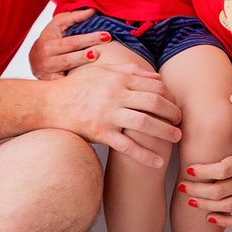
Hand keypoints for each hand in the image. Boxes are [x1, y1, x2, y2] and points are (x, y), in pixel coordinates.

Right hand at [28, 8, 108, 79]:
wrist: (34, 60)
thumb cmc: (49, 39)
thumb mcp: (57, 25)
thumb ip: (74, 17)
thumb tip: (93, 11)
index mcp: (48, 44)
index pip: (72, 42)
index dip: (90, 38)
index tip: (106, 35)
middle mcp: (46, 60)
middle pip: (70, 58)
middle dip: (87, 54)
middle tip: (104, 49)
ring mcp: (48, 73)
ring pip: (67, 71)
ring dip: (83, 66)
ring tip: (96, 59)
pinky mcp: (52, 83)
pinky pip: (65, 85)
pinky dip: (76, 83)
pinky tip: (90, 81)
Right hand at [49, 63, 181, 168]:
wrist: (50, 103)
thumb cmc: (76, 86)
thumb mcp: (101, 71)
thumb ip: (128, 71)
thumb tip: (154, 75)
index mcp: (118, 79)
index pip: (152, 85)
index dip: (169, 94)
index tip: (175, 103)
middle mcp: (115, 95)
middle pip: (153, 102)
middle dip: (171, 112)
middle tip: (180, 120)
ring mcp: (108, 115)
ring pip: (145, 123)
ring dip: (165, 131)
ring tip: (177, 137)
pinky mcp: (101, 134)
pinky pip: (127, 147)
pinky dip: (144, 155)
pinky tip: (157, 161)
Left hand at [178, 94, 231, 226]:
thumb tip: (231, 96)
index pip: (224, 169)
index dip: (205, 171)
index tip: (189, 170)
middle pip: (221, 190)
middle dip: (198, 190)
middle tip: (183, 186)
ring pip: (228, 206)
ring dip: (207, 205)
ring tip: (191, 200)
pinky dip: (225, 221)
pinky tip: (210, 217)